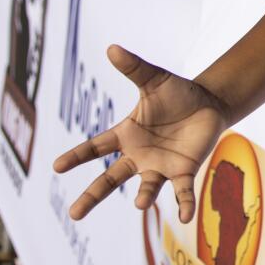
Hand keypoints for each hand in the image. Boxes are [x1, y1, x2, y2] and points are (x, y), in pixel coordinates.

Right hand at [50, 45, 230, 221]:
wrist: (209, 104)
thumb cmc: (176, 93)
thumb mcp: (154, 79)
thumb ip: (134, 68)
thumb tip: (112, 47)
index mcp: (126, 135)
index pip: (95, 147)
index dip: (76, 156)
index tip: (56, 166)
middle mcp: (138, 155)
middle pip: (110, 179)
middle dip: (92, 196)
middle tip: (74, 214)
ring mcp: (159, 166)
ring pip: (146, 187)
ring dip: (143, 196)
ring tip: (139, 205)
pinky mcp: (182, 172)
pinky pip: (181, 191)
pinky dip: (183, 204)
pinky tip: (184, 217)